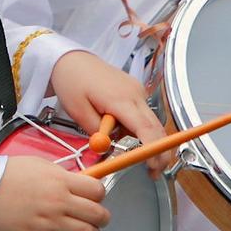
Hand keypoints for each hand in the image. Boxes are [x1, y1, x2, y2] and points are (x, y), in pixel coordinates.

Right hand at [0, 152, 109, 230]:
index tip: (95, 196)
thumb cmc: (8, 174)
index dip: (100, 194)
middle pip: (98, 215)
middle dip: (102, 217)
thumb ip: (63, 176)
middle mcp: (60, 202)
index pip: (97, 191)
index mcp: (61, 181)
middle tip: (97, 216)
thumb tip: (80, 185)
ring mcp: (51, 222)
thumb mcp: (41, 165)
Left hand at [50, 49, 169, 175]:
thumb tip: (110, 149)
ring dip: (149, 141)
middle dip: (159, 151)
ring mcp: (137, 91)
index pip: (145, 127)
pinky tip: (125, 134)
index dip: (153, 149)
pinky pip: (143, 115)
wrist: (71, 59)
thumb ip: (97, 132)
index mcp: (120, 99)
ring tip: (135, 157)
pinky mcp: (135, 91)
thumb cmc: (72, 82)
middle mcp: (135, 93)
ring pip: (152, 122)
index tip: (154, 166)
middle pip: (156, 127)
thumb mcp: (78, 111)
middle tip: (153, 172)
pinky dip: (140, 129)